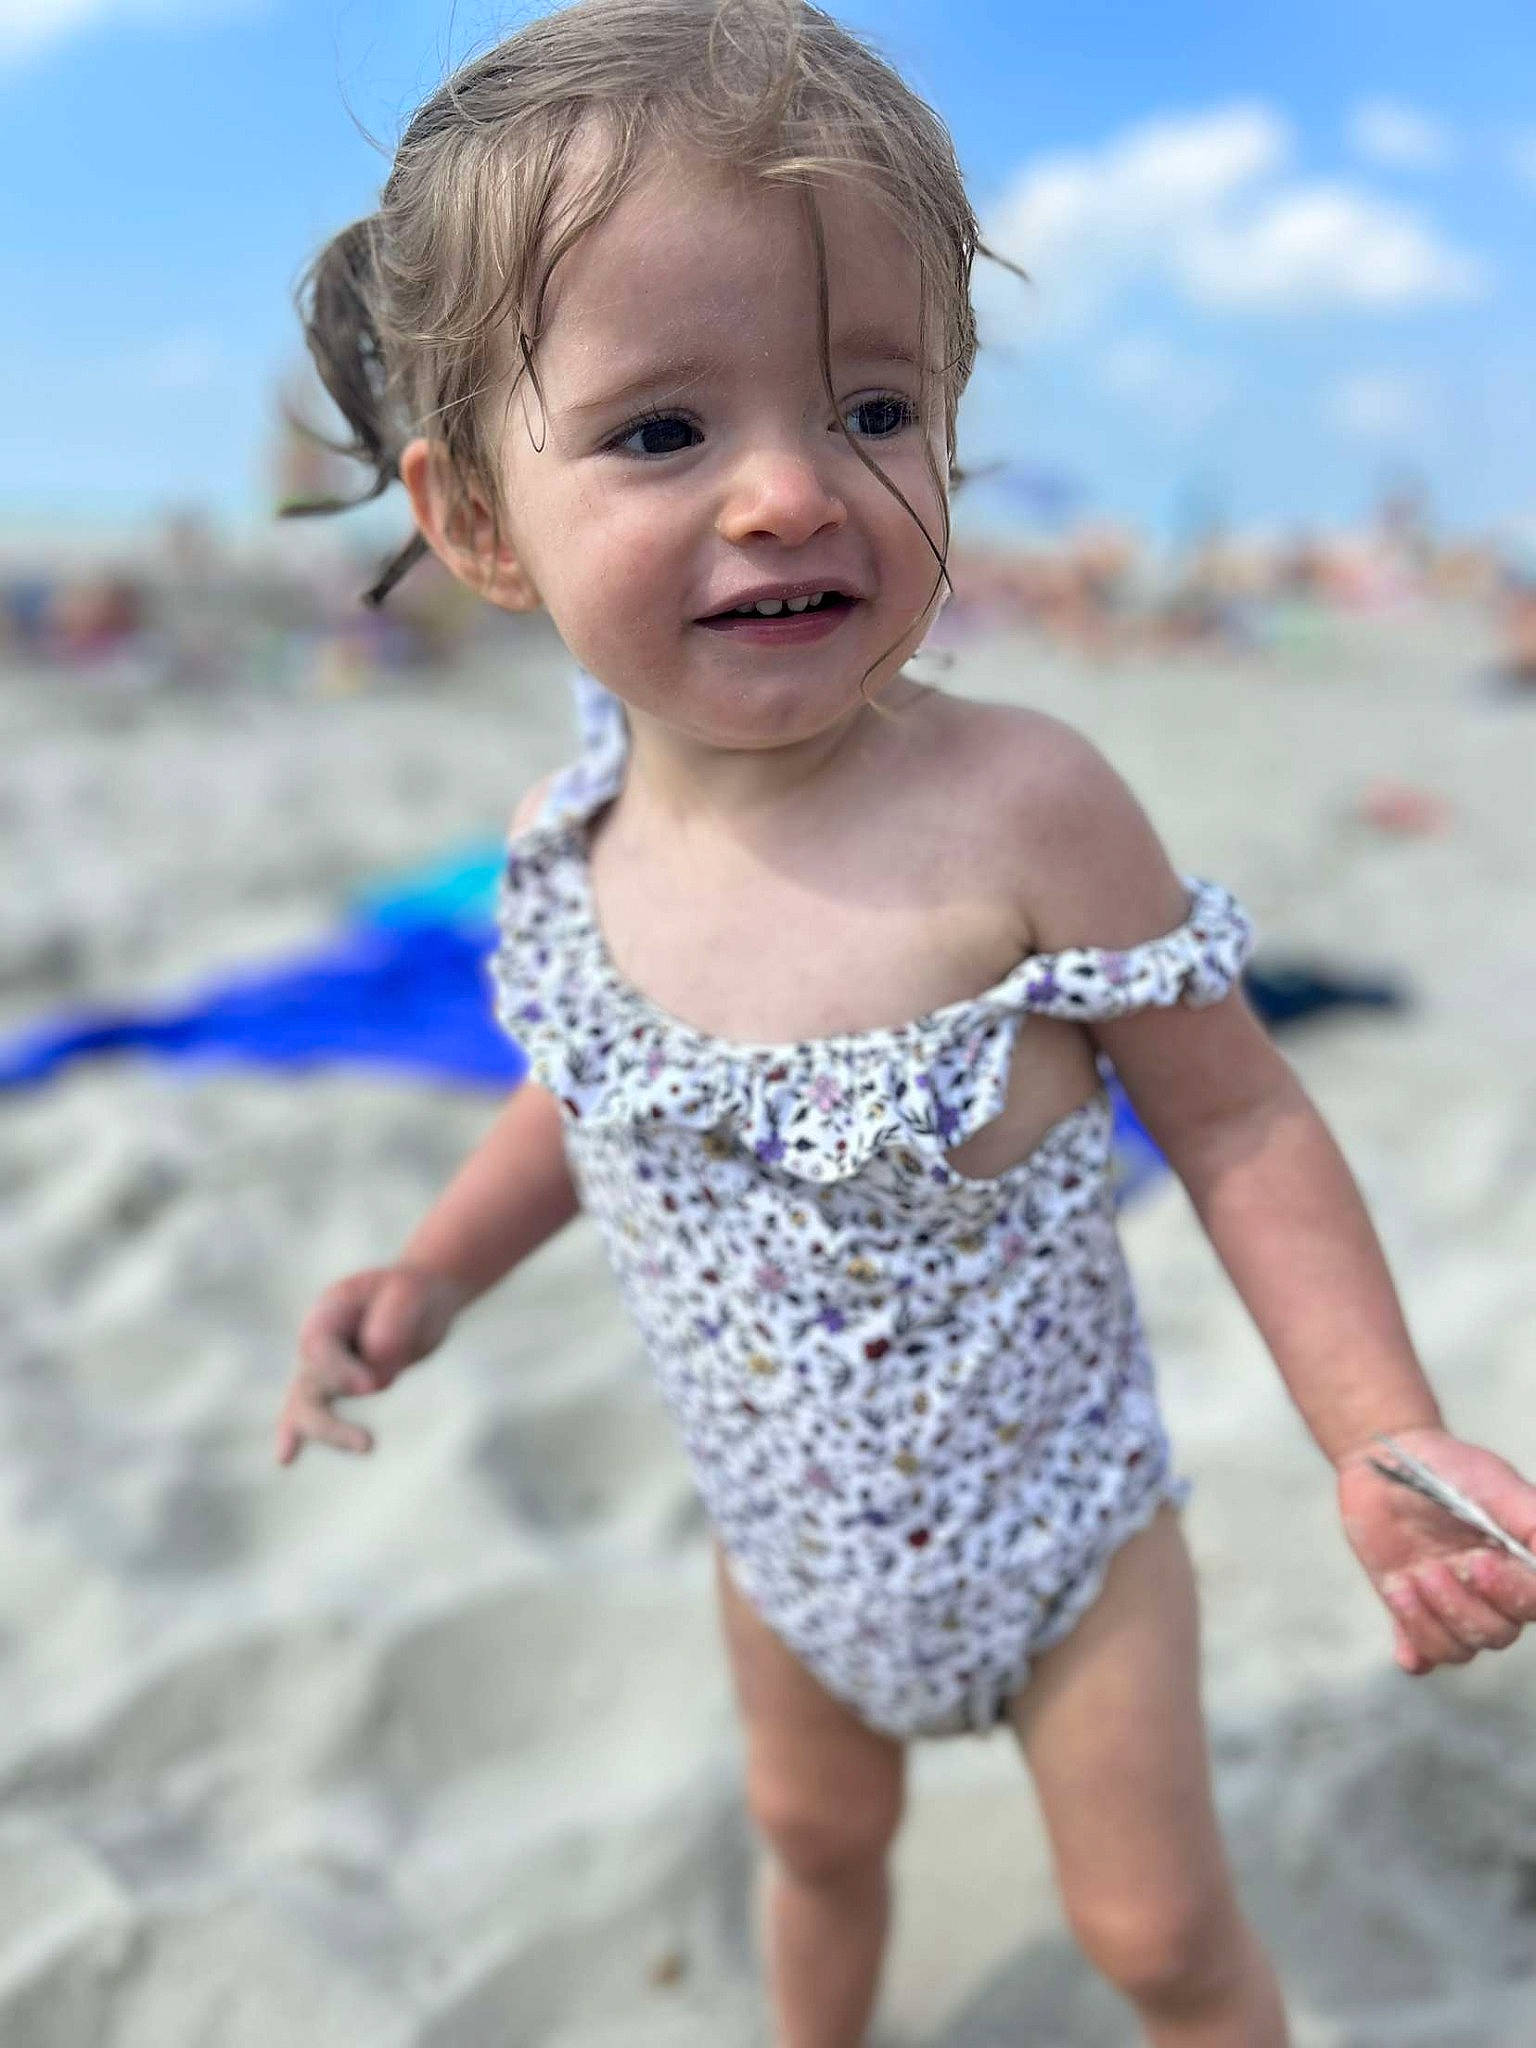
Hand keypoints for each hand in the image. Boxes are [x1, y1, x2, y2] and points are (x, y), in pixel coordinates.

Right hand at [275, 1265, 468, 1463]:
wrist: (423, 1296)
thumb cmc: (414, 1291)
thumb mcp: (410, 1294)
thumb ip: (392, 1323)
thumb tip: (376, 1363)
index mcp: (330, 1311)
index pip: (319, 1347)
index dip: (340, 1371)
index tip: (373, 1385)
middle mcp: (319, 1340)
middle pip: (308, 1383)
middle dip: (328, 1418)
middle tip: (367, 1442)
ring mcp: (324, 1364)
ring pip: (308, 1404)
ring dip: (329, 1430)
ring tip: (362, 1447)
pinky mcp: (338, 1384)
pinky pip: (311, 1410)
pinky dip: (296, 1432)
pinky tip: (284, 1458)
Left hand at [1337, 1426, 1535, 1674]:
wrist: (1387, 1463)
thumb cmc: (1448, 1469)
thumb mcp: (1497, 1485)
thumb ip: (1534, 1525)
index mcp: (1519, 1568)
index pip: (1532, 1605)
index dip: (1510, 1594)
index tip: (1477, 1561)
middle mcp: (1490, 1595)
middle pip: (1497, 1634)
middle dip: (1461, 1606)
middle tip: (1430, 1567)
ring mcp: (1450, 1606)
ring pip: (1459, 1649)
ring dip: (1430, 1619)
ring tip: (1406, 1579)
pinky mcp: (1412, 1612)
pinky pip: (1423, 1657)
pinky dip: (1414, 1642)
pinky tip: (1402, 1608)